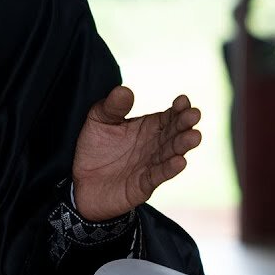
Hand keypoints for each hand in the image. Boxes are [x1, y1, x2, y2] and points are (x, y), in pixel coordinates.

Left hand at [71, 86, 201, 221]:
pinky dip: (169, 169)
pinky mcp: (143, 184)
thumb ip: (112, 106)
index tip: (183, 100)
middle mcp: (155, 146)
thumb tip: (124, 90)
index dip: (178, 109)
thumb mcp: (98, 121)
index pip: (168, 116)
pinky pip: (158, 176)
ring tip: (193, 136)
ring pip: (171, 154)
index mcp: (149, 127)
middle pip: (175, 133)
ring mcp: (151, 165)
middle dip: (185, 124)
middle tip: (194, 115)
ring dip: (183, 145)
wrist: (80, 182)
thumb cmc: (95, 148)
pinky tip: (179, 161)